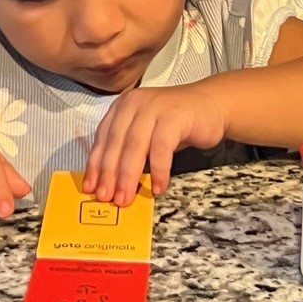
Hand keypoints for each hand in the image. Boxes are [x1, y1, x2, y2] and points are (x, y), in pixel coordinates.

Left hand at [82, 82, 226, 205]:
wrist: (211, 105)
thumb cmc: (176, 124)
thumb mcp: (146, 133)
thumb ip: (128, 149)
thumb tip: (110, 183)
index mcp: (122, 106)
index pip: (103, 138)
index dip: (95, 164)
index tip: (90, 188)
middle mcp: (134, 103)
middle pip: (116, 143)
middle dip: (109, 174)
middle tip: (106, 198)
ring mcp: (154, 107)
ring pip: (135, 146)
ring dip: (129, 176)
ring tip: (126, 198)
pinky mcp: (175, 116)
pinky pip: (162, 147)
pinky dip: (158, 170)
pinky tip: (157, 187)